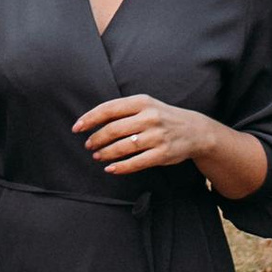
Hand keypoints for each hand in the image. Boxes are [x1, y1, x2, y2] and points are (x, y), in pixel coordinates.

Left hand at [74, 93, 214, 175]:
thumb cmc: (162, 117)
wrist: (195, 130)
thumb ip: (123, 111)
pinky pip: (137, 162)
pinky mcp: (163, 153)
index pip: (109, 109)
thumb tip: (92, 120)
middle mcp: (149, 117)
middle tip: (88, 145)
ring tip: (97, 156)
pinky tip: (111, 169)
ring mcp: (157, 136)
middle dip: (96, 139)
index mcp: (142, 102)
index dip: (90, 118)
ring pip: (123, 147)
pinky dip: (121, 167)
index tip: (76, 127)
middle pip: (113, 129)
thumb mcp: (146, 106)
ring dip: (106, 153)